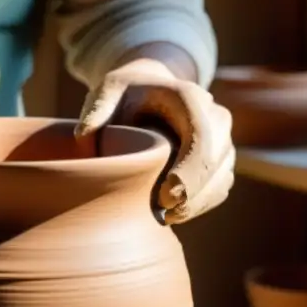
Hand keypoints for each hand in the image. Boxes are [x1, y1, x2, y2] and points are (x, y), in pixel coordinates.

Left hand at [76, 59, 233, 224]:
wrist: (150, 89)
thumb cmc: (126, 93)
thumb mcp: (107, 91)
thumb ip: (97, 110)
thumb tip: (84, 137)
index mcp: (189, 96)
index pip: (201, 136)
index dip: (189, 170)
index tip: (164, 196)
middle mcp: (215, 115)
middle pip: (217, 161)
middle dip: (193, 195)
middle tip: (164, 215)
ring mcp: (223, 137)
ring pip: (221, 178)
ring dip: (198, 204)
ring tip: (166, 218)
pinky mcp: (222, 158)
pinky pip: (220, 187)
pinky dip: (202, 204)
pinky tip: (176, 214)